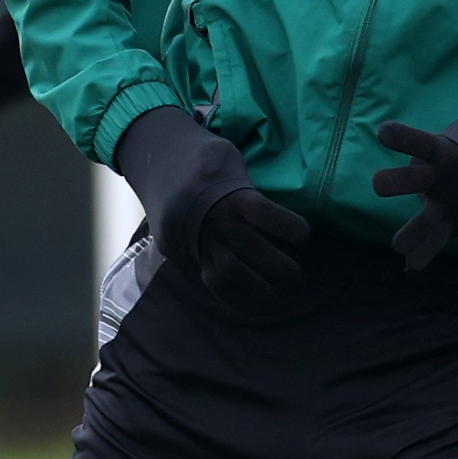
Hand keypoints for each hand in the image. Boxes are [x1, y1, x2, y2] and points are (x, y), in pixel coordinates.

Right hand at [113, 106, 308, 290]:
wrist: (154, 156)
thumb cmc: (204, 155)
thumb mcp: (231, 159)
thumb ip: (250, 187)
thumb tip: (274, 218)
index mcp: (228, 193)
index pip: (264, 213)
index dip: (288, 226)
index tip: (304, 235)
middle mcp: (211, 220)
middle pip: (251, 250)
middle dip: (280, 268)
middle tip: (296, 276)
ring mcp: (191, 238)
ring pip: (226, 274)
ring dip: (256, 288)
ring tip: (275, 294)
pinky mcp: (176, 250)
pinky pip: (204, 279)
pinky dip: (228, 295)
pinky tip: (249, 303)